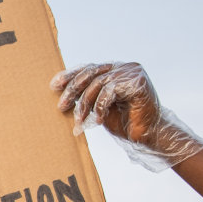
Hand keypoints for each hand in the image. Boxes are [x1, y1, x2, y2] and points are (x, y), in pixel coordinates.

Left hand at [52, 62, 202, 170]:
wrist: (148, 134)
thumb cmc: (124, 123)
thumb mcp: (99, 106)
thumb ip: (87, 95)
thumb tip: (63, 91)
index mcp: (115, 69)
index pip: (89, 68)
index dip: (70, 75)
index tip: (54, 86)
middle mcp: (123, 67)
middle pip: (90, 73)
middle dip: (73, 90)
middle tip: (61, 106)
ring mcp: (131, 72)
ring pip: (98, 83)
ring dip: (85, 104)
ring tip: (79, 121)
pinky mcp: (137, 82)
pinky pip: (109, 91)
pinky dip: (100, 107)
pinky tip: (99, 120)